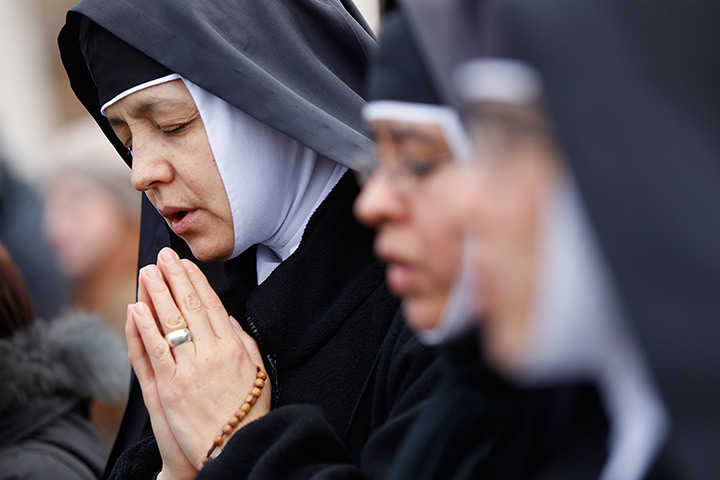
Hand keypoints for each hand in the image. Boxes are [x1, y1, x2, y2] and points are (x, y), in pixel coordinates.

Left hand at [129, 247, 270, 469]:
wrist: (234, 446)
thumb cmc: (248, 411)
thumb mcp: (257, 371)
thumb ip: (244, 341)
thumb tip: (229, 318)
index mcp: (234, 347)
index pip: (212, 306)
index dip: (197, 282)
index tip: (186, 265)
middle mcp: (213, 352)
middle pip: (190, 307)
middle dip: (175, 278)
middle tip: (162, 256)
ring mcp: (190, 369)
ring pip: (171, 323)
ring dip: (157, 294)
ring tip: (147, 272)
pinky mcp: (171, 387)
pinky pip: (155, 351)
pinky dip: (144, 327)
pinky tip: (136, 307)